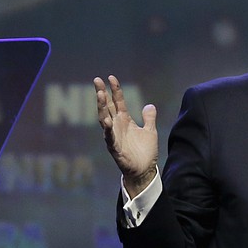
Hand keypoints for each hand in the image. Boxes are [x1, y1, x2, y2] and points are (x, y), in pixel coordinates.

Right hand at [94, 75, 158, 197]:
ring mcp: (114, 135)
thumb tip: (150, 105)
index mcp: (125, 120)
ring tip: (99, 95)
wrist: (144, 170)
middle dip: (102, 93)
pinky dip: (107, 129)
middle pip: (107, 106)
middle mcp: (117, 125)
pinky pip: (109, 137)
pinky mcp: (114, 147)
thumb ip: (149, 118)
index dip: (115, 90)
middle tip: (97, 80)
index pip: (118, 101)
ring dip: (101, 107)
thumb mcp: (150, 132)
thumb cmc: (145, 152)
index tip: (111, 77)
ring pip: (104, 118)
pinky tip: (105, 121)